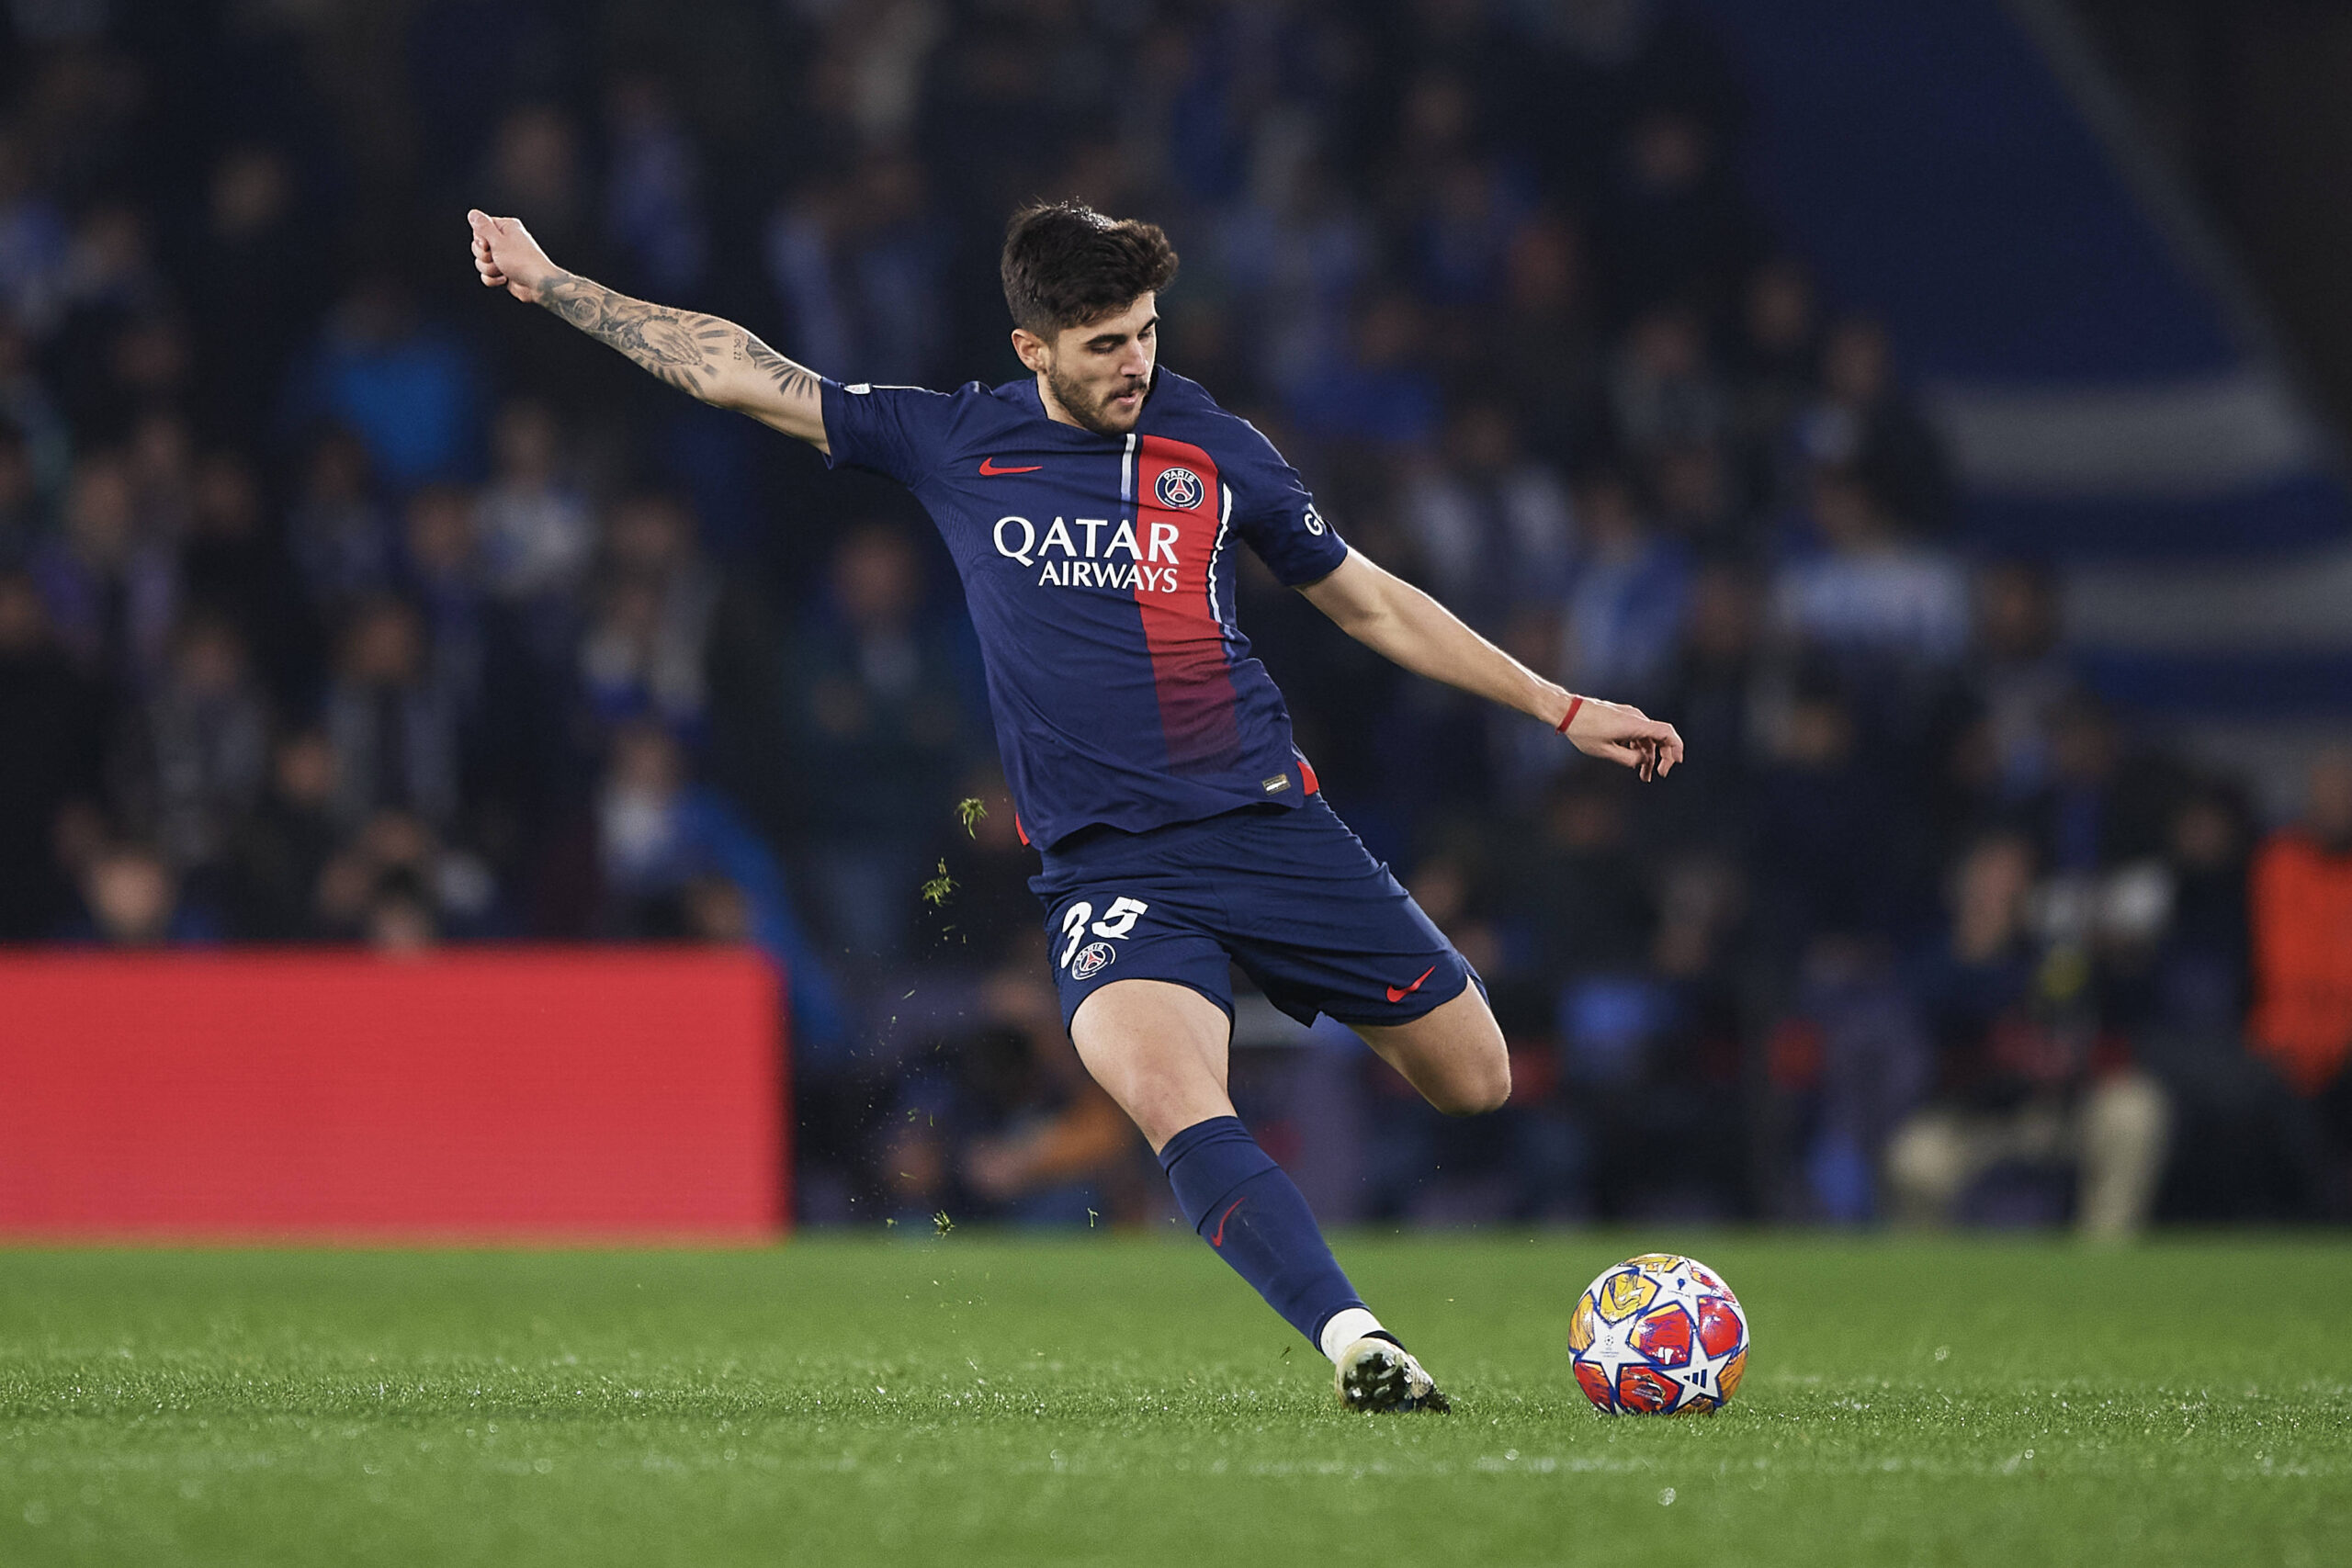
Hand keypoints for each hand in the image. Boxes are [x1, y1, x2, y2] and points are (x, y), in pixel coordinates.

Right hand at [466, 209, 559, 302]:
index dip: (479, 240)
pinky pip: (487, 275)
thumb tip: (472, 213)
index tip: (487, 245)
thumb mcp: (498, 241)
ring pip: (481, 262)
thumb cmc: (522, 261)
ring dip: (489, 269)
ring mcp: (504, 257)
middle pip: (478, 246)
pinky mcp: (503, 271)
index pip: (479, 228)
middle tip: (496, 258)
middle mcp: (505, 240)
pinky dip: (493, 279)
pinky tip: (505, 279)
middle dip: (484, 256)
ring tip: (503, 270)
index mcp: (506, 227)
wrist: (538, 284)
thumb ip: (483, 227)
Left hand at [1563, 696, 1683, 780]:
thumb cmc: (1583, 731)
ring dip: (1647, 756)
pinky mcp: (1621, 717)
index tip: (1675, 763)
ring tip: (1643, 776)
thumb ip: (1628, 759)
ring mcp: (1629, 716)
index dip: (1676, 747)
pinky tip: (1631, 761)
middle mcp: (1636, 718)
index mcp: (1635, 725)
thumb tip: (1644, 761)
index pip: (1666, 733)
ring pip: (1646, 738)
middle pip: (1659, 737)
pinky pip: (1637, 733)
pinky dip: (1638, 748)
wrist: (1566, 711)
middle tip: (1658, 775)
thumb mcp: (1605, 751)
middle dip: (1662, 757)